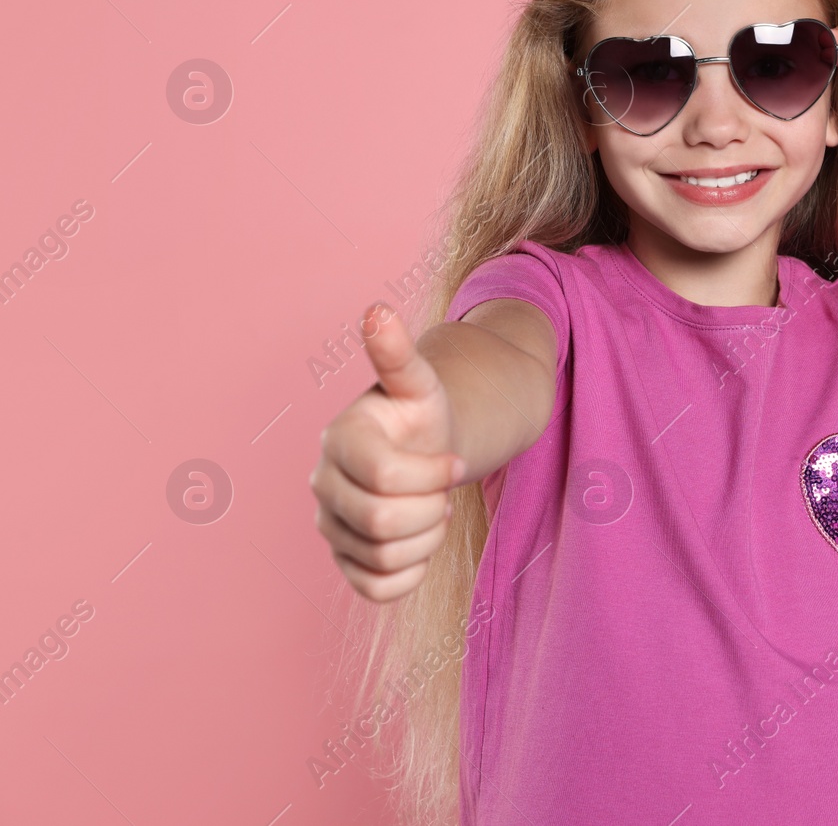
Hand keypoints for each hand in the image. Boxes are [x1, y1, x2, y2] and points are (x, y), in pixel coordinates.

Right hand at [310, 302, 461, 602]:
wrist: (424, 450)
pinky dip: (410, 570)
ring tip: (431, 508)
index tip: (452, 462)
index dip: (432, 475)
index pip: (384, 478)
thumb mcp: (420, 383)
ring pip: (383, 557)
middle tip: (442, 489)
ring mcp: (329, 525)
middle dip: (430, 508)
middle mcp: (322, 484)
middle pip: (382, 522)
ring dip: (426, 537)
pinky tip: (417, 540)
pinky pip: (377, 589)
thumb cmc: (421, 415)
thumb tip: (377, 310)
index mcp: (339, 440)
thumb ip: (397, 353)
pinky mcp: (344, 560)